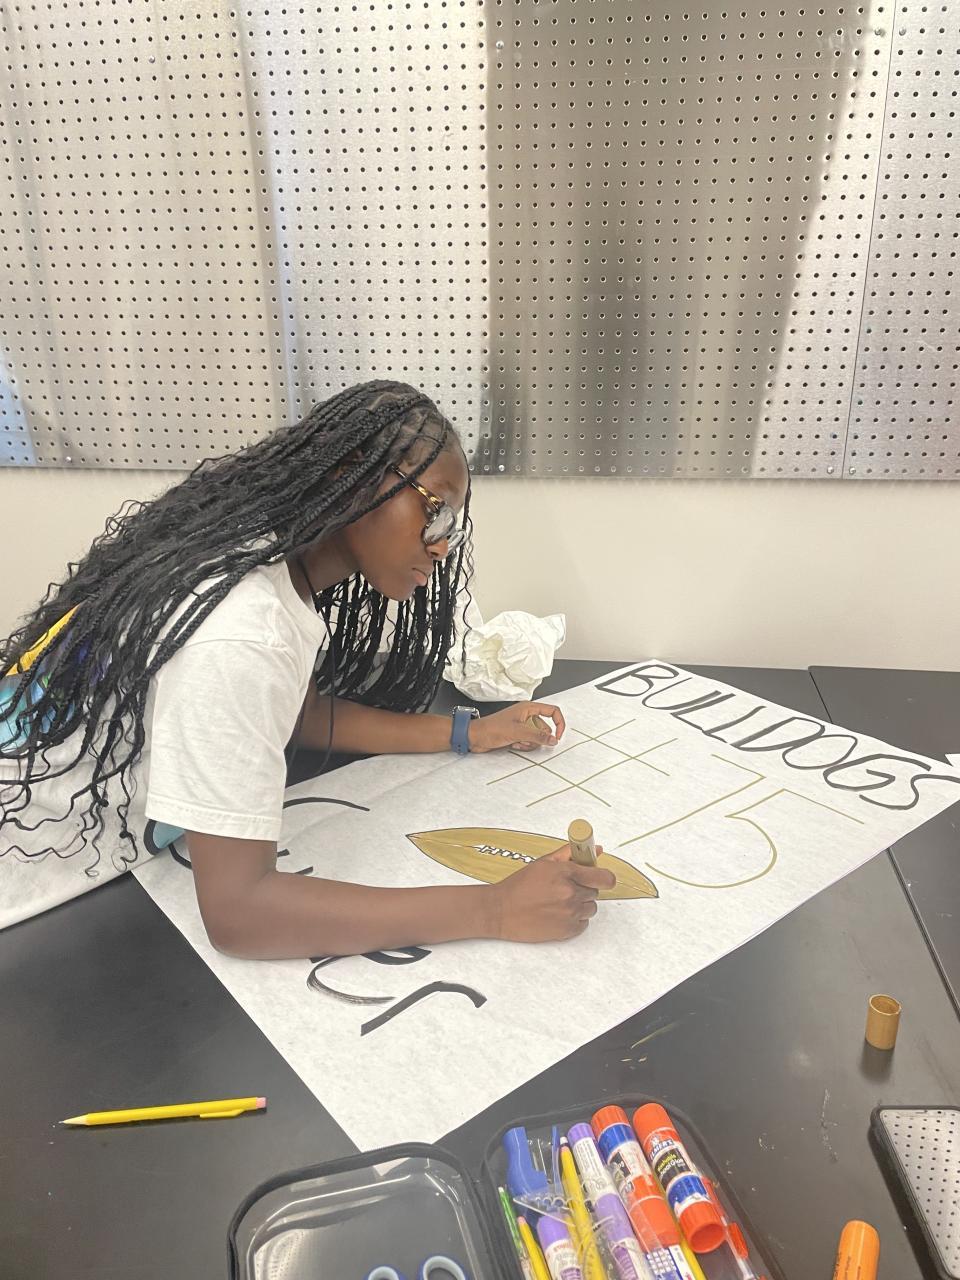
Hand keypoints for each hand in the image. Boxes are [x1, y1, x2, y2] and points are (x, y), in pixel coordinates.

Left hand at [468, 701, 565, 752]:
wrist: (475, 737)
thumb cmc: (491, 729)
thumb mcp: (517, 732)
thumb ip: (537, 735)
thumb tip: (553, 739)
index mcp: (528, 708)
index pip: (552, 711)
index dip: (559, 723)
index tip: (557, 736)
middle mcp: (526, 715)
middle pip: (545, 727)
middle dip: (538, 737)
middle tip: (526, 739)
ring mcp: (522, 725)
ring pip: (537, 736)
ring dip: (530, 743)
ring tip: (517, 742)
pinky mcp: (517, 734)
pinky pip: (529, 741)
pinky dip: (524, 745)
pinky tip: (513, 744)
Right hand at [488, 845, 615, 941]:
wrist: (500, 910)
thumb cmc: (519, 886)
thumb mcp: (543, 863)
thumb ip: (570, 854)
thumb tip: (595, 849)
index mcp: (566, 874)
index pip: (603, 877)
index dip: (605, 877)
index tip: (603, 878)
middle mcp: (570, 894)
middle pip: (595, 892)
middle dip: (583, 890)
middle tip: (564, 889)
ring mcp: (569, 914)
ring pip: (590, 909)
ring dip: (580, 905)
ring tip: (559, 903)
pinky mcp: (566, 931)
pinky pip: (583, 924)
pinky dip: (575, 920)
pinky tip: (558, 914)